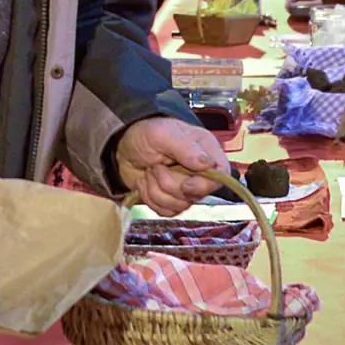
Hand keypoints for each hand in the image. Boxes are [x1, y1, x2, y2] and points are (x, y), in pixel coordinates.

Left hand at [115, 117, 229, 216]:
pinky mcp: (170, 199)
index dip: (204, 185)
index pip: (222, 175)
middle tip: (155, 166)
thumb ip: (186, 148)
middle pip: (196, 194)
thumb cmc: (145, 133)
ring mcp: (185, 187)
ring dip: (156, 190)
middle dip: (169, 183)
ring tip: (149, 171)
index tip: (186, 183)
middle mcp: (199, 171)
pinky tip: (145, 182)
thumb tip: (208, 164)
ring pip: (179, 206)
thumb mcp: (163, 134)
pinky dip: (150, 199)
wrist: (122, 146)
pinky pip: (166, 212)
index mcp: (205, 150)